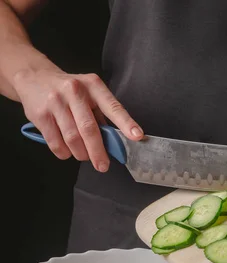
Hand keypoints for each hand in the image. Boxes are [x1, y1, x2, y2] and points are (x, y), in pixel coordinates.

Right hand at [14, 66, 143, 171]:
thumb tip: (114, 142)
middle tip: (103, 166)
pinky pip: (57, 144)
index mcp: (93, 85)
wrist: (33, 77)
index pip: (112, 106)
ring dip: (81, 154)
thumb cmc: (68, 90)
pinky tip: (68, 151)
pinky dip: (65, 153)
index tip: (137, 136)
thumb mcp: (88, 93)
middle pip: (89, 129)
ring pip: (73, 139)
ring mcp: (56, 102)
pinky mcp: (41, 115)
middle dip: (98, 152)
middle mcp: (74, 91)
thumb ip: (101, 114)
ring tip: (84, 156)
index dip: (126, 123)